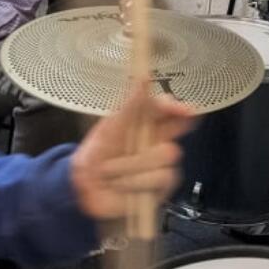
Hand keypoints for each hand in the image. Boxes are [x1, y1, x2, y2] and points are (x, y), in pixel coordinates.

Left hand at [70, 86, 194, 219]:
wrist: (85, 189)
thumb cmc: (95, 156)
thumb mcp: (108, 129)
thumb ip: (129, 107)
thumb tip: (143, 79)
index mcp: (143, 123)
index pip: (166, 109)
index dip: (176, 106)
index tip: (183, 109)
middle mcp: (156, 140)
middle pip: (176, 128)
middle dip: (155, 136)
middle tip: (137, 143)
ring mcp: (161, 163)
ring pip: (167, 154)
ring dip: (132, 164)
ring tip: (111, 171)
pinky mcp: (163, 186)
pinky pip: (162, 177)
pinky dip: (137, 180)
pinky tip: (122, 184)